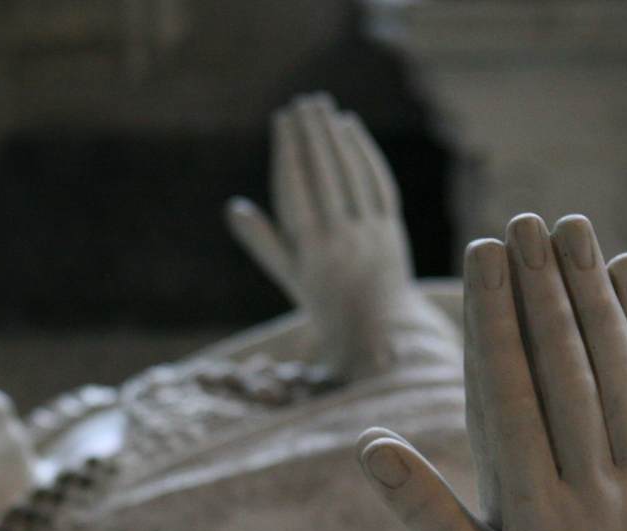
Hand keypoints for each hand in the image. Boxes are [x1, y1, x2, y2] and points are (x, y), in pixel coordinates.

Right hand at [226, 94, 418, 377]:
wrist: (375, 330)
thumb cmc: (321, 303)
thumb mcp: (288, 276)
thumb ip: (263, 241)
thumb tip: (234, 208)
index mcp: (312, 251)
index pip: (298, 187)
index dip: (290, 150)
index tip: (283, 120)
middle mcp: (343, 239)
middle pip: (327, 174)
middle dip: (314, 134)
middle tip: (302, 102)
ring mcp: (372, 233)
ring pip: (353, 174)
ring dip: (337, 137)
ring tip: (322, 109)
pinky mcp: (392, 229)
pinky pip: (377, 183)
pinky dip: (363, 154)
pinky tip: (350, 129)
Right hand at [356, 213, 626, 530]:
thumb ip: (426, 510)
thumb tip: (368, 448)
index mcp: (532, 512)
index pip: (509, 394)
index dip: (494, 320)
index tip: (483, 258)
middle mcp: (591, 488)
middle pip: (566, 369)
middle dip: (543, 289)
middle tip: (525, 225)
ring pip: (619, 372)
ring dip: (594, 296)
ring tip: (573, 233)